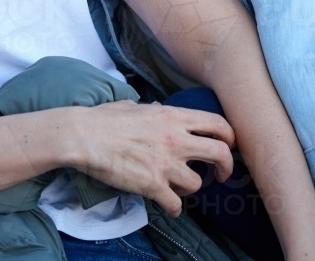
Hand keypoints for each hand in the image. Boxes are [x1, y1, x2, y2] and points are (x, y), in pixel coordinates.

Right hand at [68, 99, 234, 217]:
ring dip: (190, 188)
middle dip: (226, 167)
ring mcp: (165, 164)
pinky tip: (168, 206)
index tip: (227, 145)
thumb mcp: (134, 106)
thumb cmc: (104, 119)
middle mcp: (175, 139)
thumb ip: (153, 110)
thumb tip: (157, 111)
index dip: (229, 136)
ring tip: (179, 187)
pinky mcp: (152, 186)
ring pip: (197, 184)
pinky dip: (174, 208)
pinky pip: (176, 204)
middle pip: (220, 153)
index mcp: (172, 117)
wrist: (84, 136)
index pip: (216, 124)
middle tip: (221, 175)